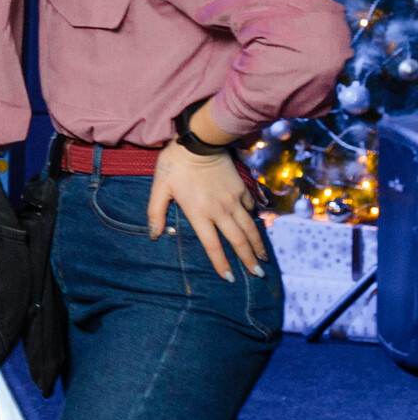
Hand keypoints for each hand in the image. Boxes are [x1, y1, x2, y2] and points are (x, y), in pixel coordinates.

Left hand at [147, 144, 265, 281]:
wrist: (200, 141)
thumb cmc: (175, 165)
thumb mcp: (159, 188)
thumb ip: (155, 213)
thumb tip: (154, 235)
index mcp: (199, 213)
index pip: (213, 245)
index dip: (221, 263)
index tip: (229, 278)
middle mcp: (220, 210)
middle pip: (238, 240)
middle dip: (248, 260)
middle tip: (257, 274)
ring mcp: (234, 200)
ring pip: (250, 227)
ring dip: (258, 245)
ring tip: (264, 258)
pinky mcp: (242, 189)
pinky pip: (251, 209)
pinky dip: (255, 220)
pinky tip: (257, 227)